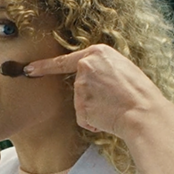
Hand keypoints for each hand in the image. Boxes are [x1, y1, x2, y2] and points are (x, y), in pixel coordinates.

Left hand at [24, 44, 168, 138]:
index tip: (28, 69)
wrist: (144, 112)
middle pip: (78, 86)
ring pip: (82, 103)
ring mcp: (81, 87)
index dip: (43, 67)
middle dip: (92, 97)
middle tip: (115, 99)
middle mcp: (85, 67)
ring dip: (95, 109)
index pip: (63, 61)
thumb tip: (87, 75)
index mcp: (96, 52)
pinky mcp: (81, 107)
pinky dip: (94, 121)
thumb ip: (100, 67)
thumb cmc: (139, 91)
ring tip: (115, 107)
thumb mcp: (122, 67)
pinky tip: (109, 117)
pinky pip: (84, 118)